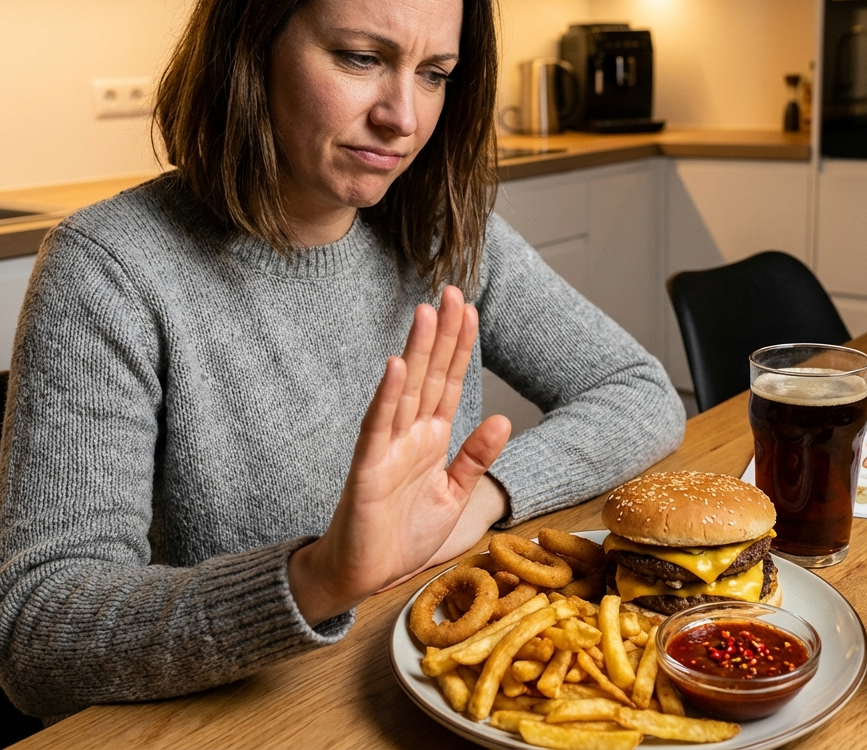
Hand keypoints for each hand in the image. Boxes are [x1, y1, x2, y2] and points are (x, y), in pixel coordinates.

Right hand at [287, 286, 511, 624]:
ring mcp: (386, 449)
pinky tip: (395, 367)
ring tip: (427, 313)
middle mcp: (409, 436)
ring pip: (404, 391)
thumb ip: (475, 458)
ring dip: (416, 352)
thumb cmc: (403, 534)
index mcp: (430, 440)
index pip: (449, 383)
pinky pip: (378, 428)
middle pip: (429, 376)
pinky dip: (386, 397)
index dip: (460, 348)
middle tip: (452, 292)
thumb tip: (502, 418)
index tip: (471, 310)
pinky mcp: (368, 470)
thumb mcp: (454, 494)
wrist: (365, 574)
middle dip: (442, 335)